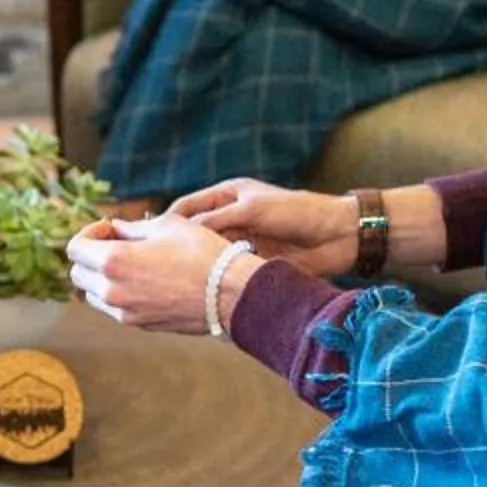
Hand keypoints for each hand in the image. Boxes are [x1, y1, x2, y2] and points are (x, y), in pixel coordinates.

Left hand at [67, 212, 247, 335]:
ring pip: (93, 294)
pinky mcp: (139, 325)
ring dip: (102, 277)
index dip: (89, 233)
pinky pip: (114, 309)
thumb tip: (114, 229)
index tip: (109, 229)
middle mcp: (112, 291)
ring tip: (132, 263)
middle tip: (117, 244)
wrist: (230, 293)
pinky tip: (145, 281)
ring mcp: (124, 313)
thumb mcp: (166, 225)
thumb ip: (131, 228)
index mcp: (113, 262)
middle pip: (77, 274)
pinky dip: (119, 294)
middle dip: (91, 256)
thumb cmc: (202, 252)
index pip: (74, 249)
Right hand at [168, 178, 356, 278]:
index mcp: (227, 196)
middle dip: (175, 248)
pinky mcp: (250, 264)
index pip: (186, 208)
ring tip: (170, 280)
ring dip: (193, 267)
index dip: (166, 222)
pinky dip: (212, 280)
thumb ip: (216, 217)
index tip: (147, 238)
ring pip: (206, 256)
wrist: (338, 237)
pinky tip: (197, 290)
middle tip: (152, 265)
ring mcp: (239, 243)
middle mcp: (229, 219)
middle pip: (192, 234)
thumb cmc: (297, 212)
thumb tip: (179, 228)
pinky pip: (223, 273)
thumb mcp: (252, 208)